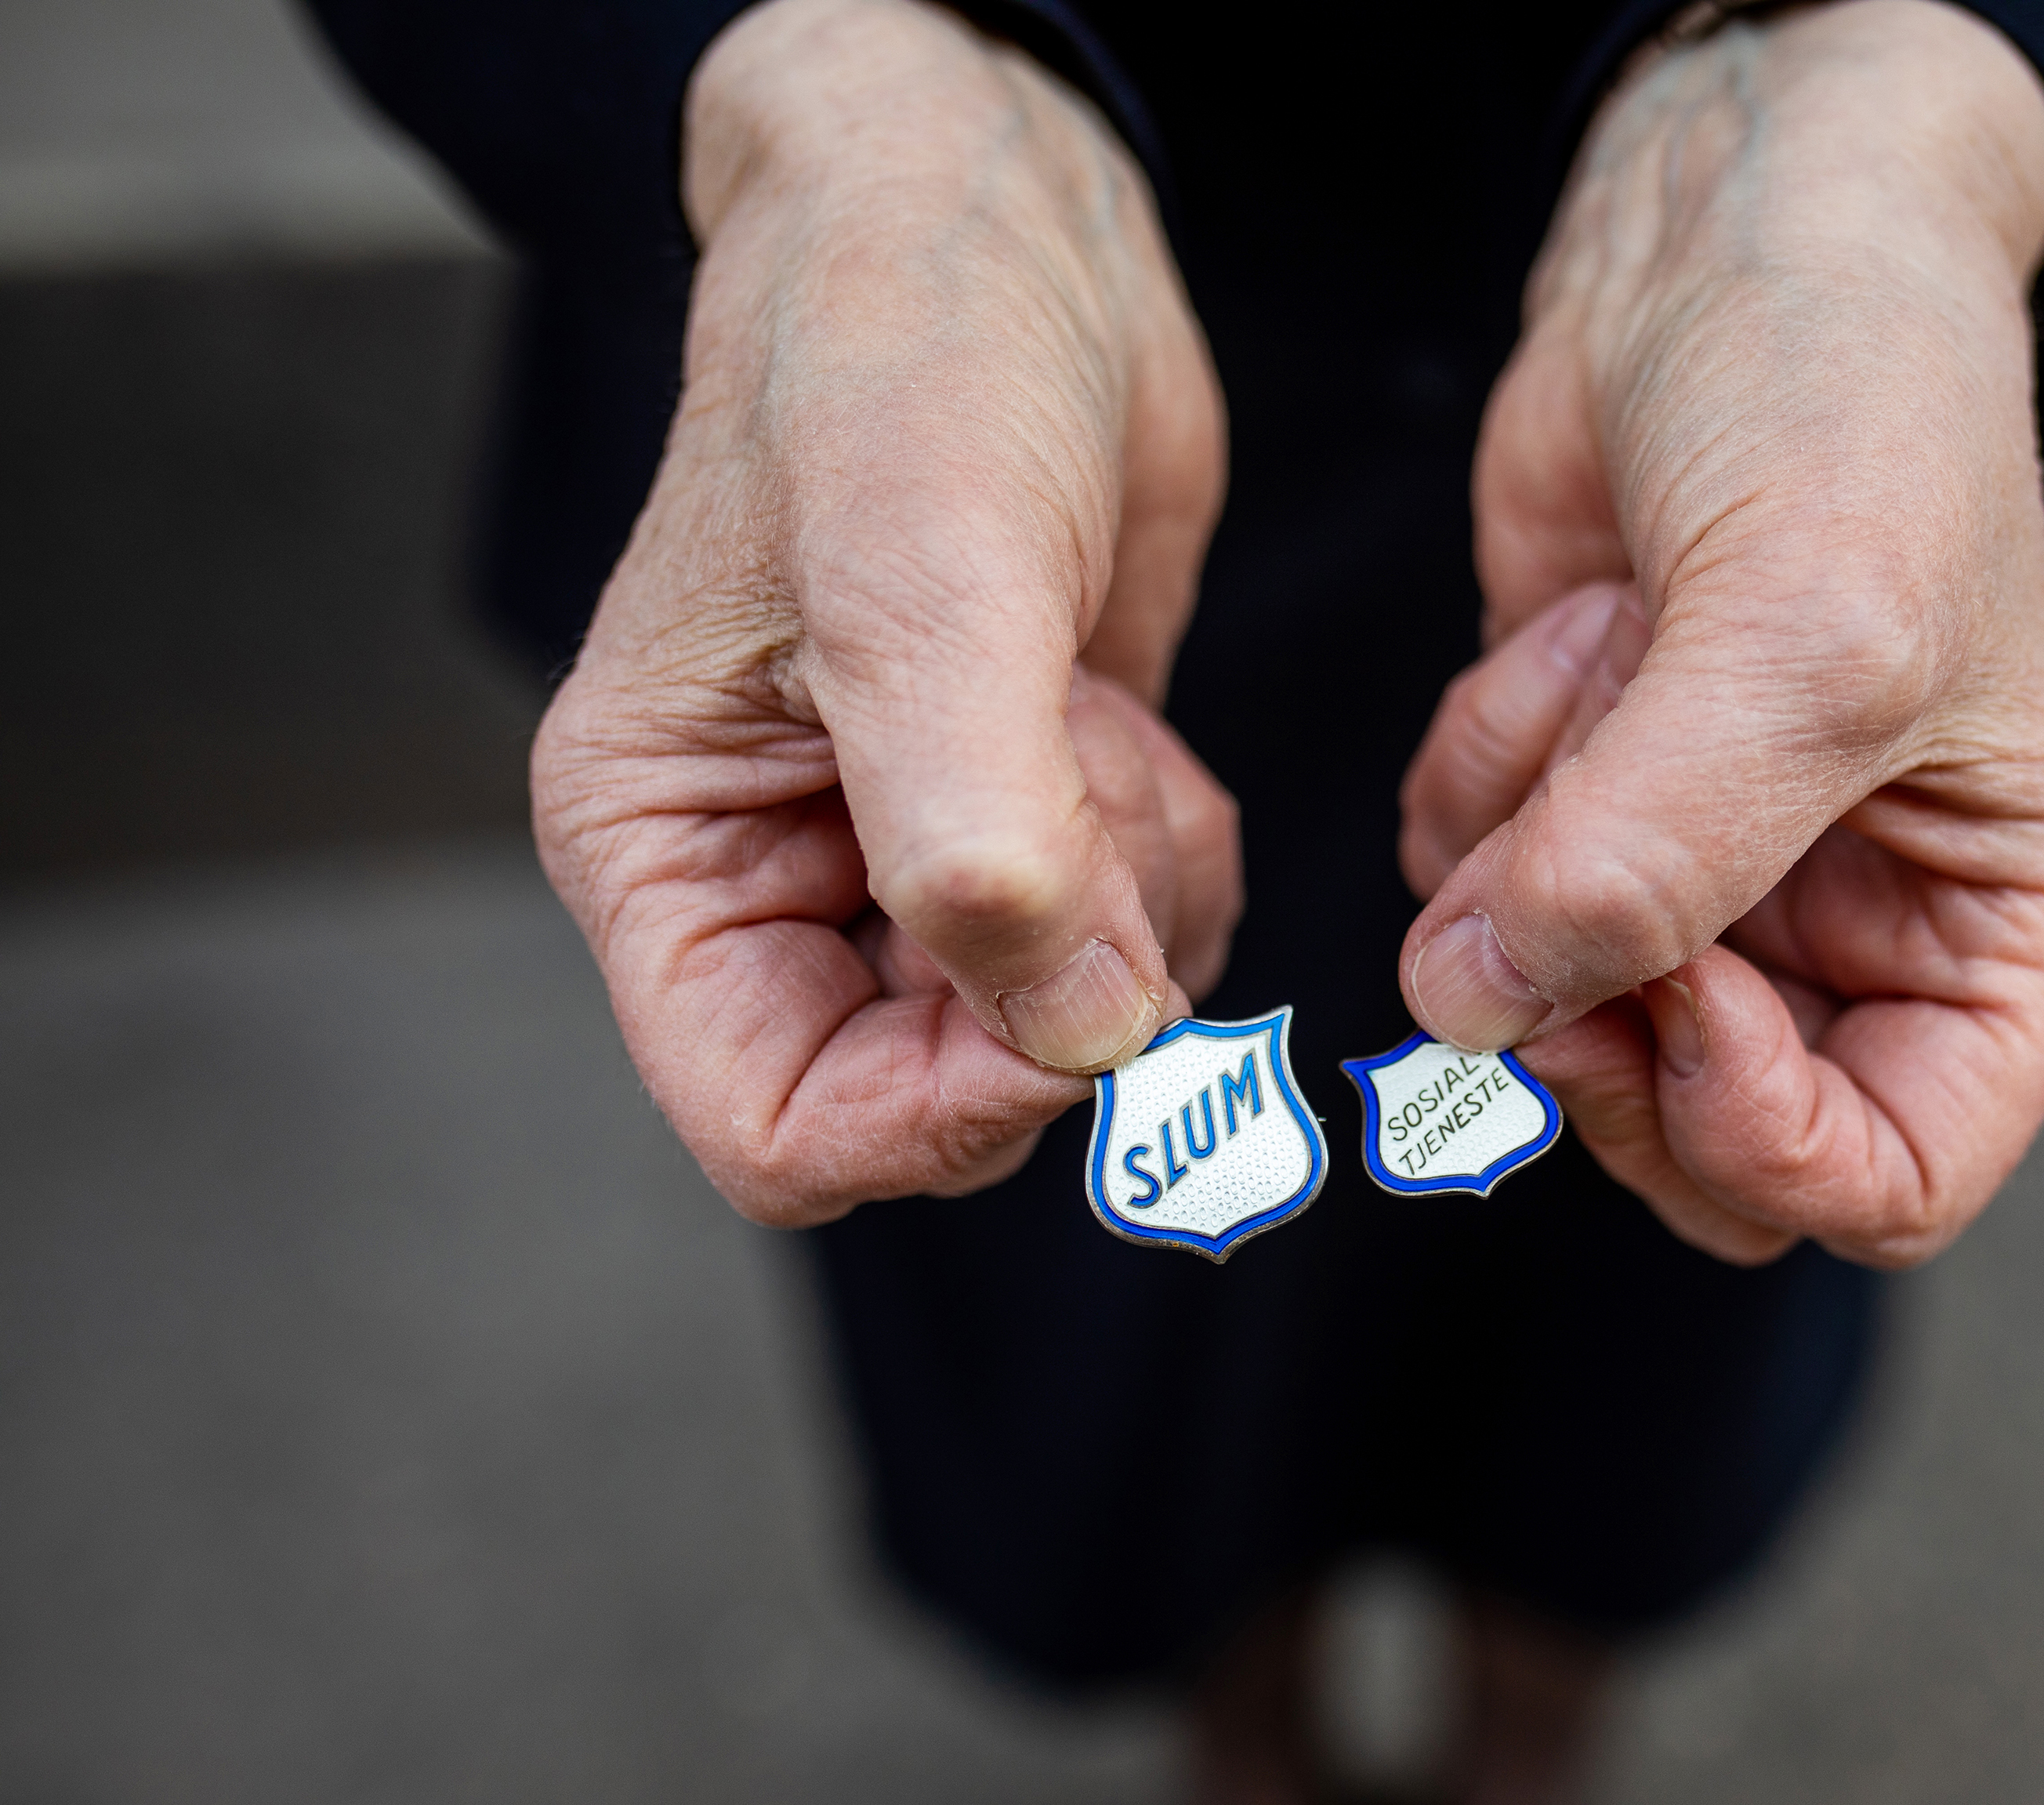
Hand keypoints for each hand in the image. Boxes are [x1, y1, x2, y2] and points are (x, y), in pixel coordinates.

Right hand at [532, 0, 1232, 1225]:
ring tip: (1086, 716)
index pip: (779, 1132)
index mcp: (669, 857)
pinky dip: (1171, 856)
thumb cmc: (900, 361)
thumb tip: (1075, 1041)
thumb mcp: (920, 586)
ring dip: (1132, 899)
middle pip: (942, 1096)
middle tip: (1085, 788)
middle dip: (1060, 976)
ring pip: (1063, 1030)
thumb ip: (979, 843)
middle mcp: (778, 885)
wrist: (998, 229)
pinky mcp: (1030, 819)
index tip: (1062, 992)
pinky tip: (1118, 715)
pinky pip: (1138, 945)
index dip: (938, 1116)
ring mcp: (911, 859)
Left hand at [1399, 0, 2043, 1268]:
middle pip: (1693, 1136)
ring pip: (1547, 1011)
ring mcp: (1699, 870)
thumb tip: (1481, 1016)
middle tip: (1557, 890)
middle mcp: (1852, 924)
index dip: (1768, 1143)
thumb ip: (1658, 858)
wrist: (1728, 225)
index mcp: (1997, 921)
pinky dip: (1477, 776)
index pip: (1900, 1177)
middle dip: (1603, 1019)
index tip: (1683, 1003)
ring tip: (1612, 651)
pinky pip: (1462, 895)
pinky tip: (1565, 628)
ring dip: (1531, 843)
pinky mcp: (1571, 800)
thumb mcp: (1811, 630)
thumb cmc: (1857, 395)